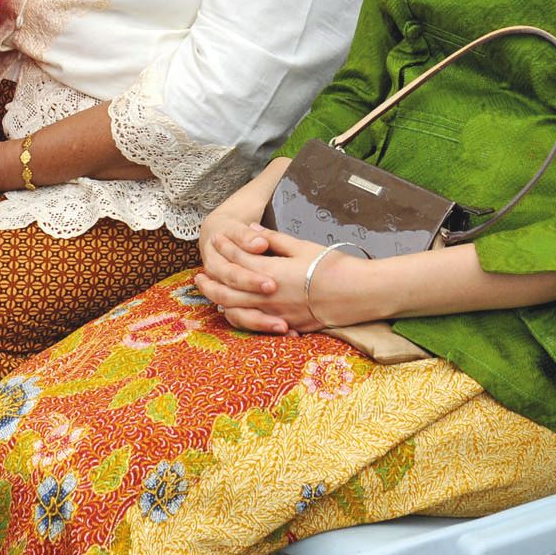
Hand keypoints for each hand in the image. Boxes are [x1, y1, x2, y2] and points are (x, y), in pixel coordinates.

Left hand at [194, 224, 363, 335]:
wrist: (357, 293)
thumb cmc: (333, 266)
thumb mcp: (302, 246)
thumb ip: (274, 240)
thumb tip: (252, 230)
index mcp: (270, 271)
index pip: (238, 259)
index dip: (226, 248)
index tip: (217, 240)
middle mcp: (267, 295)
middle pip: (228, 290)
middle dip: (211, 282)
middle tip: (198, 277)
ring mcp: (275, 313)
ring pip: (237, 311)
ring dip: (219, 302)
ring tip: (211, 296)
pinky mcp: (286, 325)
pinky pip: (254, 324)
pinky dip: (240, 318)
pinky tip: (236, 313)